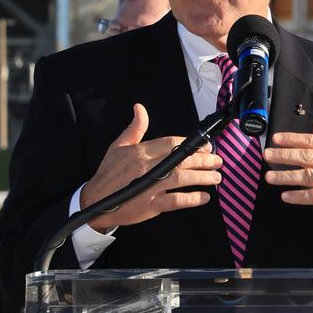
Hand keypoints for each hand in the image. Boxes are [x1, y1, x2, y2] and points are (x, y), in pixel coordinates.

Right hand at [80, 104, 221, 232]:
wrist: (95, 201)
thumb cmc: (109, 173)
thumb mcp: (118, 146)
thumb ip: (134, 128)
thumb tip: (139, 107)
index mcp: (140, 151)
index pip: (171, 142)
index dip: (191, 144)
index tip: (205, 145)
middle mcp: (147, 167)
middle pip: (181, 159)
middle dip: (203, 159)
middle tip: (217, 160)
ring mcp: (150, 186)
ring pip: (181, 178)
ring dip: (202, 177)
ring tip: (216, 177)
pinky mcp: (150, 205)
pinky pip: (175, 200)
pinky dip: (191, 199)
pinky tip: (204, 197)